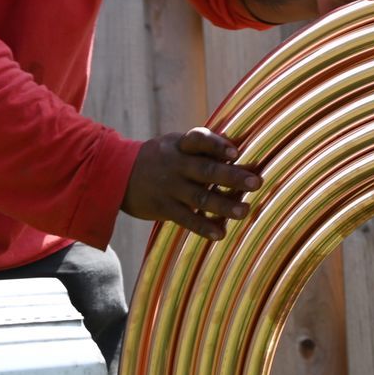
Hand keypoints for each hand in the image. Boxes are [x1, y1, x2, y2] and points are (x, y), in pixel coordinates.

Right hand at [121, 126, 262, 240]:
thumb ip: (204, 148)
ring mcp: (169, 187)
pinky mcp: (163, 207)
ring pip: (200, 197)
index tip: (235, 152)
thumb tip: (240, 150)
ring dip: (223, 205)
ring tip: (244, 211)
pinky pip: (186, 219)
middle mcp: (176, 165)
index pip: (199, 140)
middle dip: (232, 177)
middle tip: (256, 182)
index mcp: (181, 145)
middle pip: (206, 170)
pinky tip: (220, 234)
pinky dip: (203, 227)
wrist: (117, 174)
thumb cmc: (161, 158)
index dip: (217, 145)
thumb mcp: (176, 145)